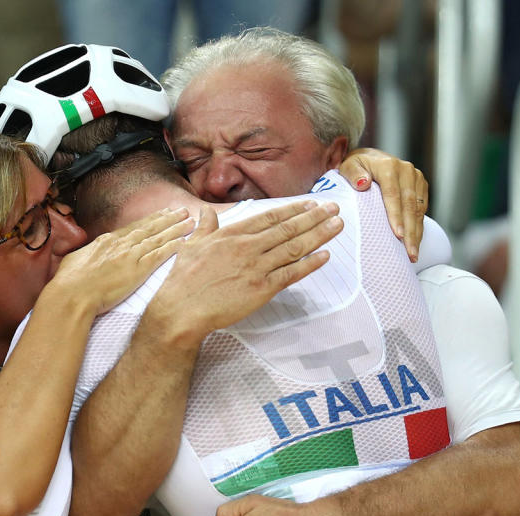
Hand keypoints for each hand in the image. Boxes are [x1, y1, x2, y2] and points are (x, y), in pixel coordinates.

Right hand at [52, 208, 193, 313]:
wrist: (72, 294)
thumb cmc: (69, 282)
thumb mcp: (75, 260)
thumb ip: (87, 254)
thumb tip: (86, 254)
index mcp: (106, 241)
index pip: (133, 228)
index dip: (150, 220)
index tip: (161, 214)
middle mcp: (121, 244)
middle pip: (149, 228)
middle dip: (167, 219)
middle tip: (181, 210)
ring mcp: (130, 256)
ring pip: (157, 239)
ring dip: (175, 229)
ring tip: (188, 221)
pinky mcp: (137, 271)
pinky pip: (159, 256)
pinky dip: (172, 248)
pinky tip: (184, 243)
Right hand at [146, 201, 342, 345]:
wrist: (182, 309)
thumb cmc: (183, 279)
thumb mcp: (191, 245)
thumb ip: (205, 226)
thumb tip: (206, 211)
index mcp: (233, 234)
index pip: (270, 217)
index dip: (293, 209)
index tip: (310, 203)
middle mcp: (248, 247)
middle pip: (288, 229)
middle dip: (314, 217)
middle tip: (334, 208)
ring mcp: (257, 268)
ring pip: (294, 247)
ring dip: (319, 234)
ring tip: (337, 224)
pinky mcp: (262, 289)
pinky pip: (291, 274)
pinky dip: (310, 264)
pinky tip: (324, 255)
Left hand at [338, 148, 427, 260]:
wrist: (369, 158)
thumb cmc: (355, 167)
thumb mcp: (348, 167)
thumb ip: (353, 174)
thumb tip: (363, 184)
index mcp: (388, 166)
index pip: (393, 194)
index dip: (396, 216)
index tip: (397, 236)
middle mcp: (406, 170)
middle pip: (409, 205)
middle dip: (410, 231)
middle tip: (409, 253)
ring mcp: (416, 178)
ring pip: (418, 209)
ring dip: (416, 232)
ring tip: (413, 254)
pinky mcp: (421, 185)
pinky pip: (421, 209)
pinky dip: (418, 227)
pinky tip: (415, 242)